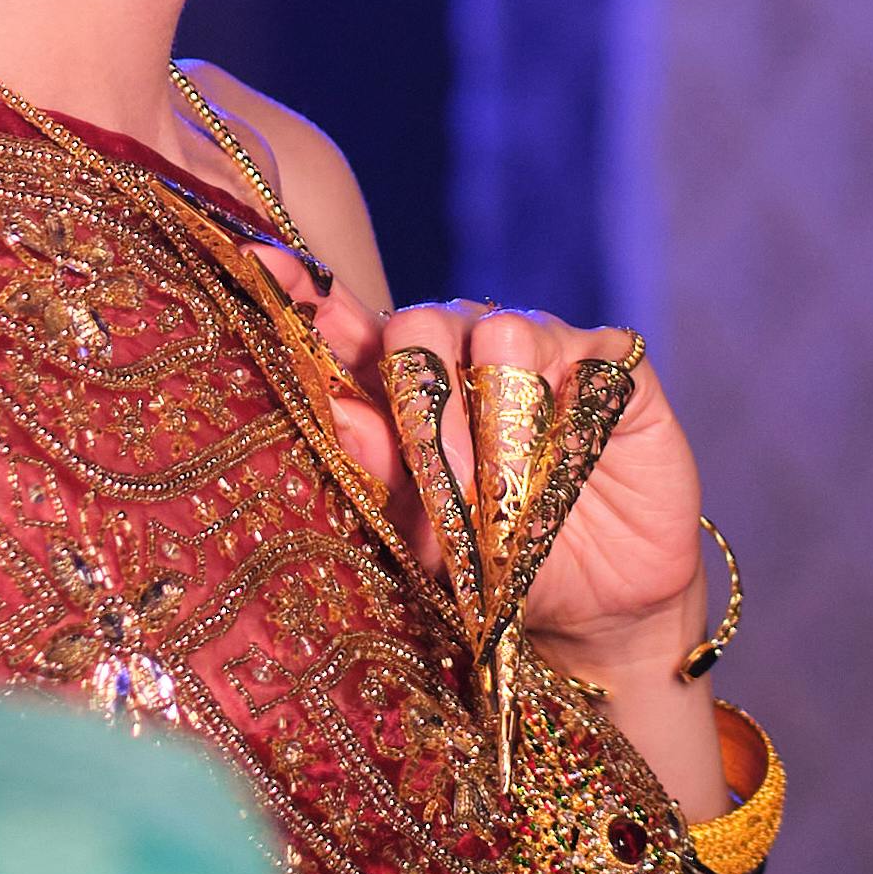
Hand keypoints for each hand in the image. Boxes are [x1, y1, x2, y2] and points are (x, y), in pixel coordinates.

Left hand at [302, 293, 710, 689]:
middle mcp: (469, 352)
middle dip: (420, 402)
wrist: (598, 611)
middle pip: (418, 322)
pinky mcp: (615, 363)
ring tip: (514, 493)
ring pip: (500, 331)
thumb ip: (383, 474)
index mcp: (410, 388)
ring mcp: (545, 348)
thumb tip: (338, 415)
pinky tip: (574, 458)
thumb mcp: (430, 536)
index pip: (349, 327)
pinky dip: (568, 412)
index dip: (306, 293)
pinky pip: (581, 353)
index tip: (257, 262)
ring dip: (499, 420)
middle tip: (441, 478)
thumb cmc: (499, 566)